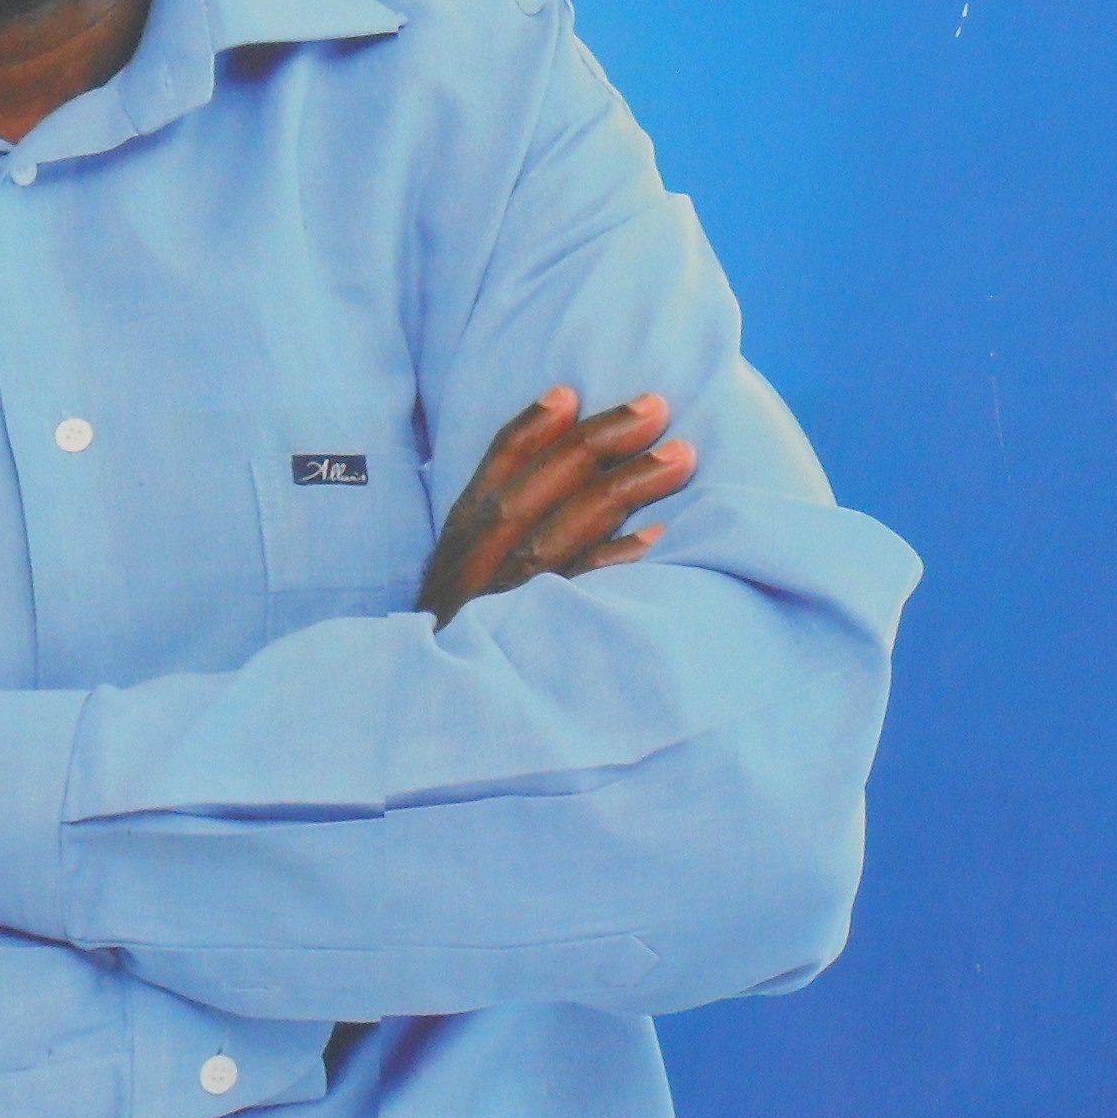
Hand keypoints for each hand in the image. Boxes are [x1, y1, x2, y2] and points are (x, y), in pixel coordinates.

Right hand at [419, 387, 692, 622]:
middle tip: (657, 408)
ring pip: (562, 535)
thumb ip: (496, 529)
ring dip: (623, 489)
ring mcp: (504, 607)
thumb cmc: (462, 641)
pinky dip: (614, 565)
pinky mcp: (533, 646)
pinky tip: (660, 539)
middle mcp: (477, 570)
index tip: (571, 391)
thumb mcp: (461, 580)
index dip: (529, 429)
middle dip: (596, 444)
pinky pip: (578, 601)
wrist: (436, 726)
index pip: (493, 473)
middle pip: (535, 492)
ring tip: (680, 456)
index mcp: (458, 546)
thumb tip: (558, 466)